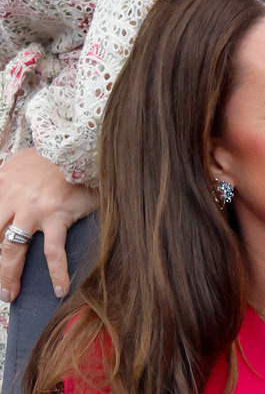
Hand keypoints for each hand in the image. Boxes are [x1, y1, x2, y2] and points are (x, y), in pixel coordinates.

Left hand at [0, 148, 97, 301]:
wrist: (79, 148)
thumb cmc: (52, 158)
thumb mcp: (18, 163)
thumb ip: (5, 178)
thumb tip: (3, 187)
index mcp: (0, 186)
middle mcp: (10, 199)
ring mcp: (32, 210)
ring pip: (12, 249)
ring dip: (8, 275)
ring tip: (9, 294)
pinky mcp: (56, 216)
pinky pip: (53, 251)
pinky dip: (57, 272)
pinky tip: (60, 288)